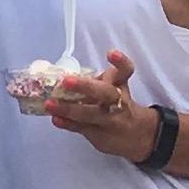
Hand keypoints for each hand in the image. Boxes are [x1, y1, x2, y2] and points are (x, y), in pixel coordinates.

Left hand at [43, 46, 157, 159]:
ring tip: (50, 104)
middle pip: (106, 93)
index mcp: (120, 85)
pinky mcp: (101, 135)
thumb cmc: (119, 105)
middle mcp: (119, 102)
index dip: (120, 62)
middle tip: (66, 81)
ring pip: (90, 114)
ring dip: (69, 108)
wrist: (138, 136)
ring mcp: (110, 120)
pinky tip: (56, 119)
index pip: (125, 70)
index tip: (111, 53)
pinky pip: (82, 129)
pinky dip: (68, 124)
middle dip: (86, 86)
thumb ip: (96, 80)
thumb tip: (62, 75)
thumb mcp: (114, 88)